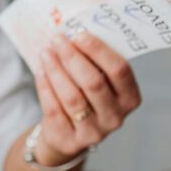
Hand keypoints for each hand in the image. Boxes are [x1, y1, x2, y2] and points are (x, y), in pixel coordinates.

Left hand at [33, 32, 141, 164]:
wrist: (68, 135)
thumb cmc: (86, 98)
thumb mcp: (100, 82)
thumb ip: (95, 62)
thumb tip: (76, 30)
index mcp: (130, 98)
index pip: (119, 70)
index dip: (99, 50)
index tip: (79, 34)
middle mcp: (116, 117)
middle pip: (93, 82)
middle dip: (73, 57)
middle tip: (58, 39)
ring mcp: (94, 131)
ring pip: (72, 96)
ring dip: (56, 70)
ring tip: (46, 53)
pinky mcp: (70, 139)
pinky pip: (54, 108)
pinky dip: (45, 86)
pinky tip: (40, 70)